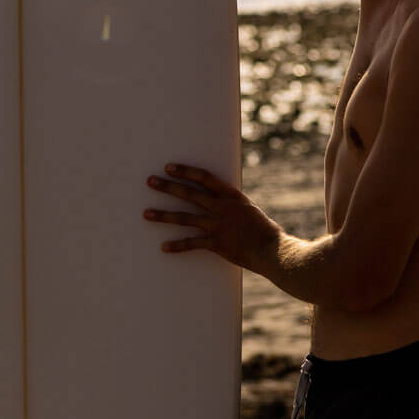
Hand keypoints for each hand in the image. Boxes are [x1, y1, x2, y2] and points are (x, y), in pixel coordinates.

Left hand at [143, 163, 280, 272]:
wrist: (272, 250)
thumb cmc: (263, 230)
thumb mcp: (248, 209)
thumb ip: (230, 204)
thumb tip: (219, 200)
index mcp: (231, 196)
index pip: (204, 177)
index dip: (185, 171)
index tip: (169, 168)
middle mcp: (222, 208)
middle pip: (189, 194)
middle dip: (167, 187)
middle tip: (150, 181)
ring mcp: (218, 225)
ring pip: (185, 218)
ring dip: (164, 215)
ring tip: (146, 213)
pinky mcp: (216, 244)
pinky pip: (192, 243)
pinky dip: (177, 246)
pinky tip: (163, 246)